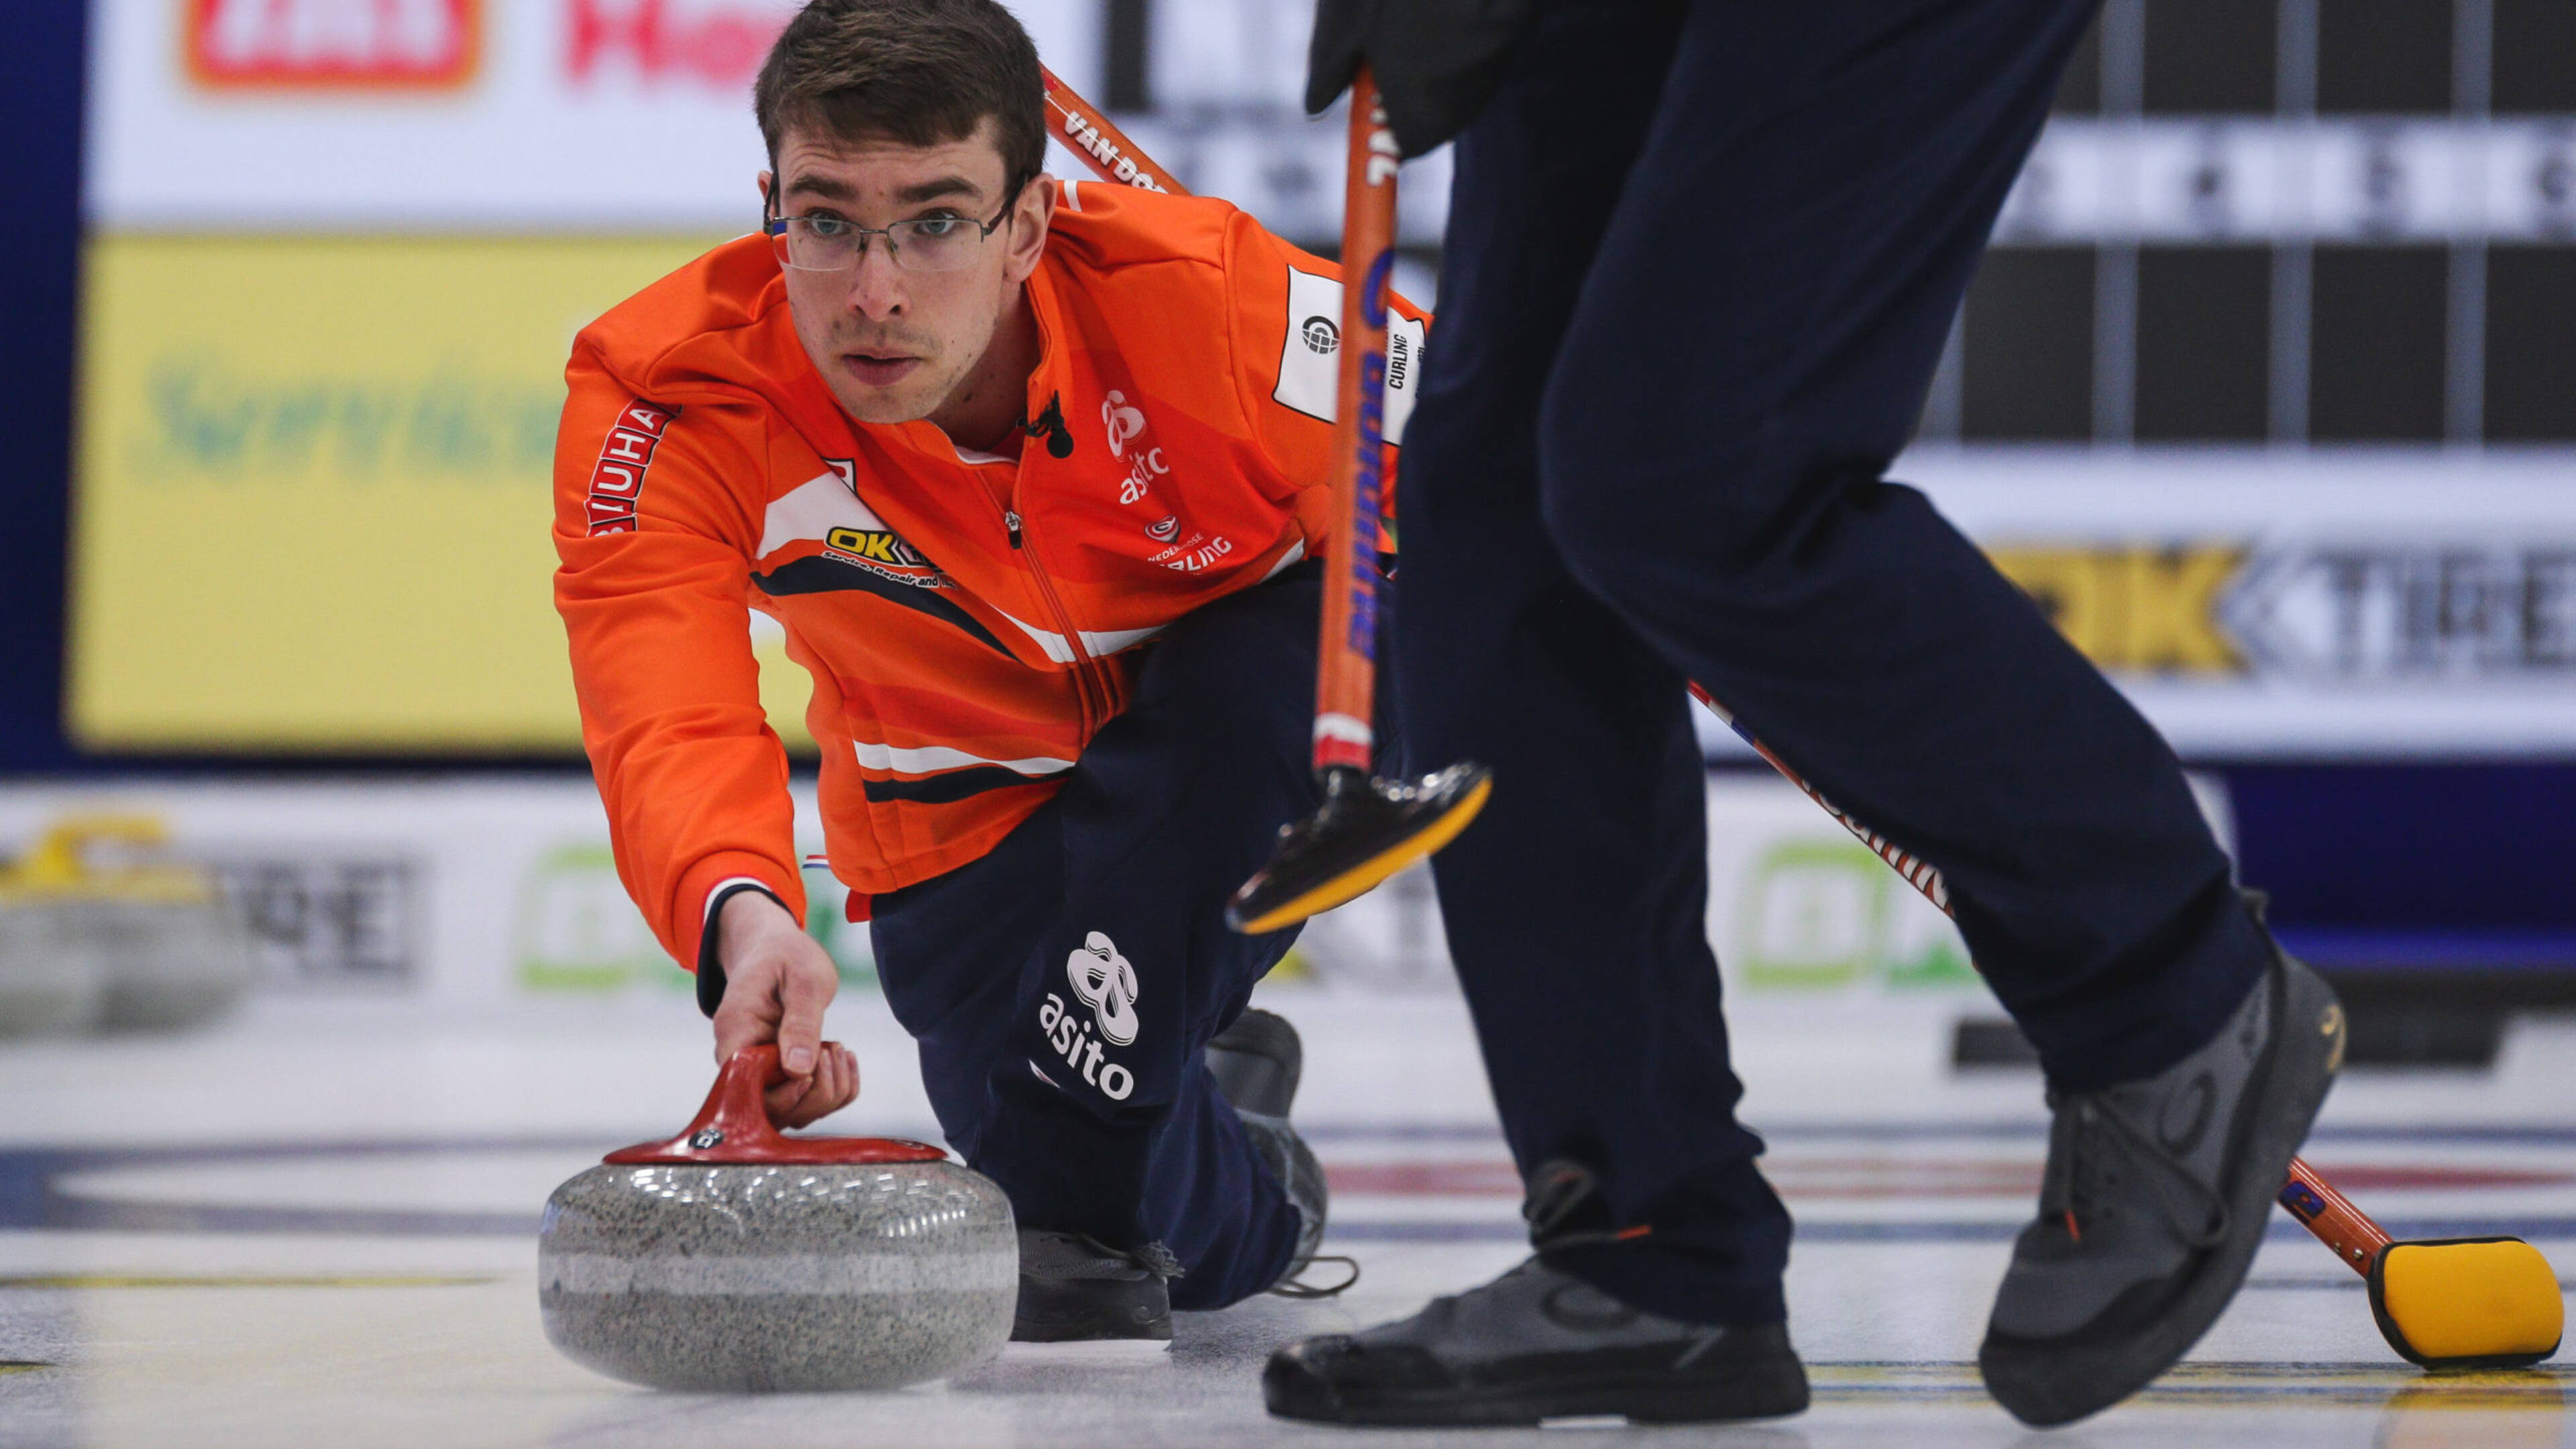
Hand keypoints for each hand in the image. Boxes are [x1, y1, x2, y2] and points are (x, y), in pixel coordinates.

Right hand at [709, 890, 859, 1127]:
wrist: (775, 949)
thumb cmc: (787, 957)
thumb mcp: (803, 980)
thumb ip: (801, 1023)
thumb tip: (799, 1069)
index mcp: (735, 1033)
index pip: (746, 1088)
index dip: (784, 1090)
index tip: (814, 1062)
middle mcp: (740, 1060)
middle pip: (771, 1110)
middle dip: (814, 1091)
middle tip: (833, 1048)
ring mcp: (760, 1071)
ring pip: (792, 1113)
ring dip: (827, 1090)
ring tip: (839, 1048)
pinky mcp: (780, 1075)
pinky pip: (808, 1102)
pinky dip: (836, 1088)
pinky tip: (845, 1059)